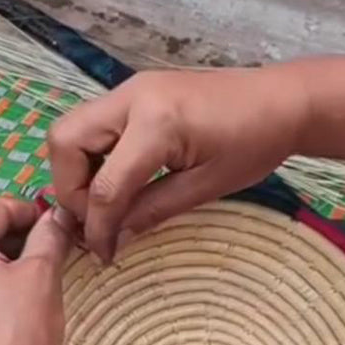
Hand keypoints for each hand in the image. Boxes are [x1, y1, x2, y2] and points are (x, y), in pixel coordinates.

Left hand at [0, 197, 76, 344]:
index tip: (59, 222)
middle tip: (52, 255)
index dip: (31, 211)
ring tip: (34, 288)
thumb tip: (57, 217)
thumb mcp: (41, 278)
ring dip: (0, 272)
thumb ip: (49, 238)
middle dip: (16, 244)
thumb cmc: (17, 336)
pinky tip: (8, 319)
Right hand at [48, 66, 308, 262]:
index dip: (97, 227)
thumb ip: (153, 210)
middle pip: (64, 142)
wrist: (281, 100)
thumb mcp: (205, 188)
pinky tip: (117, 183)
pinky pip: (93, 126)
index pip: (104, 185)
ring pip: (71, 131)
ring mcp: (130, 89)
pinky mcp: (134, 93)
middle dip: (70, 189)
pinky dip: (92, 157)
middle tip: (96, 220)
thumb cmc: (254, 144)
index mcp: (155, 122)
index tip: (102, 254)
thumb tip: (114, 238)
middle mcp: (132, 97)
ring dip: (77, 172)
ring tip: (105, 205)